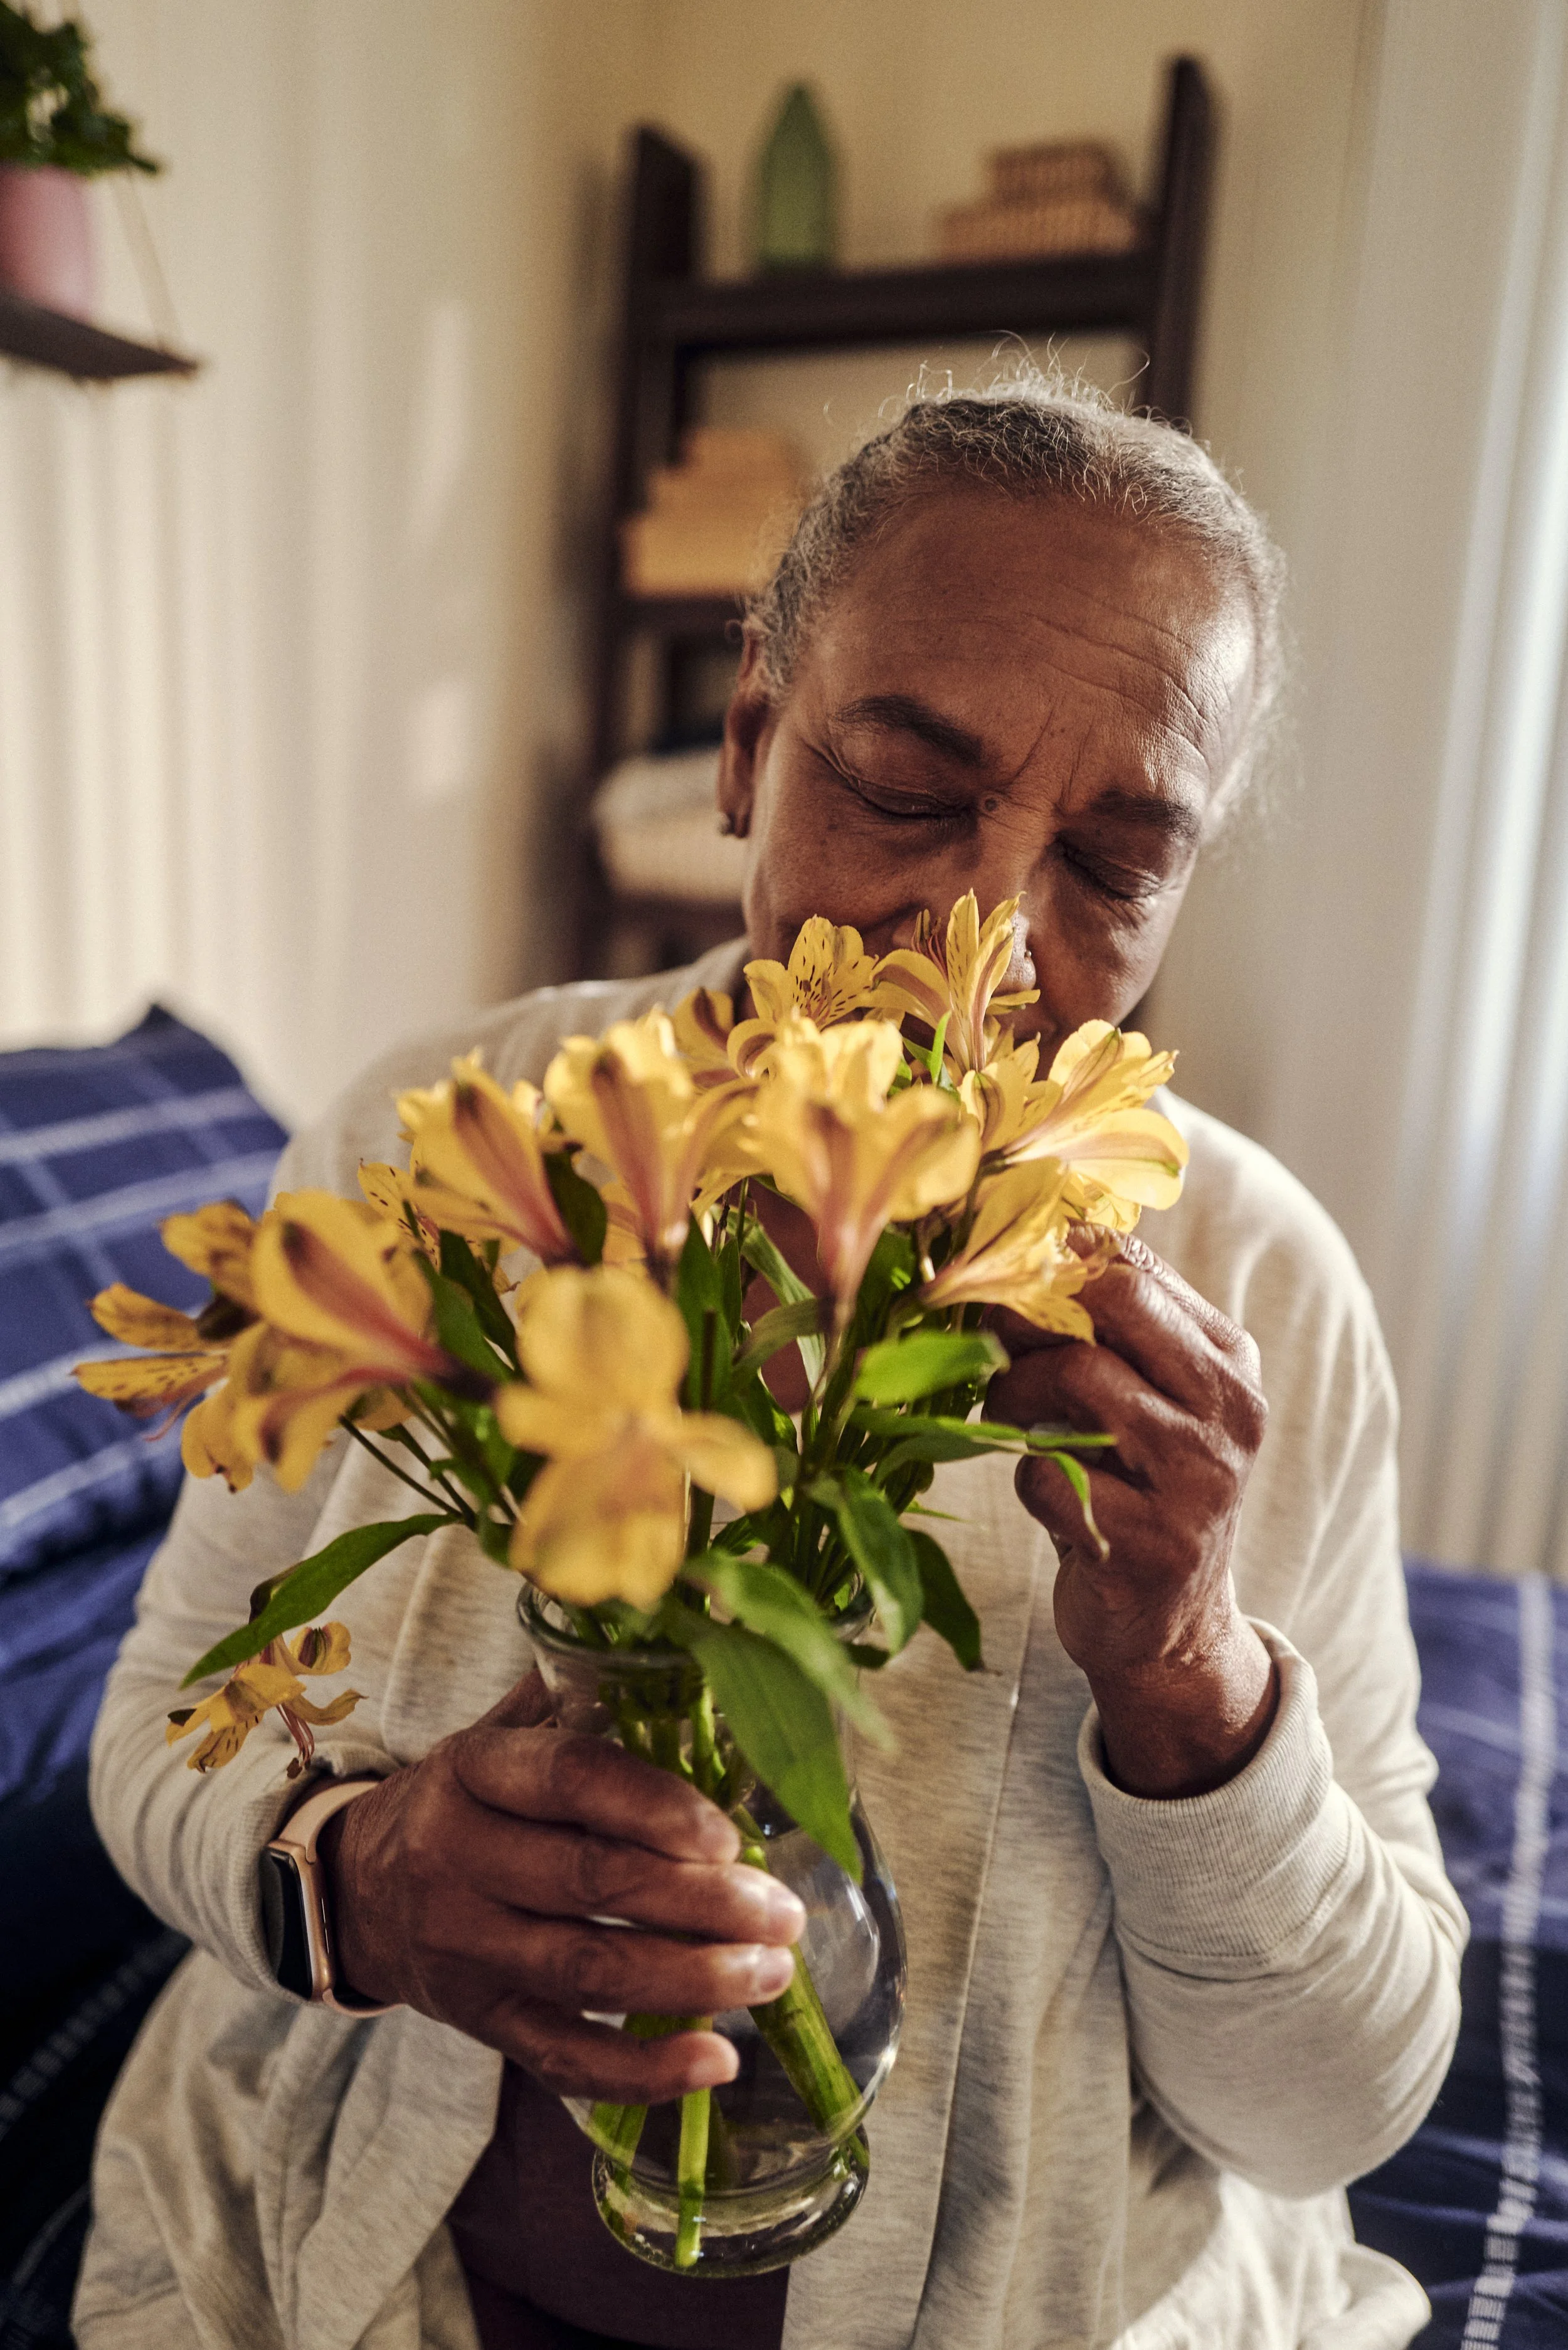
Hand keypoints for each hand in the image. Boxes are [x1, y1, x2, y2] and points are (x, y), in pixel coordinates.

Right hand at [319, 1673, 803, 2101]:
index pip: (569, 1779)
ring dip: (691, 1979)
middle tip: (784, 1913)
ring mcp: (464, 1947)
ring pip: (586, 1971)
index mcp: (473, 1770)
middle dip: (702, 1902)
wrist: (356, 1888)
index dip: (655, 1806)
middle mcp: (458, 1856)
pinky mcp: (477, 2020)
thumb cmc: (464, 1800)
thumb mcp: (498, 1737)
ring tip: (771, 1974)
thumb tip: (692, 1664)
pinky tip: (715, 2060)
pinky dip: (642, 2070)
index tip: (731, 1836)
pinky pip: (562, 2055)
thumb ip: (577, 1706)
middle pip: (592, 1883)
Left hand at [985, 1231, 1277, 1798]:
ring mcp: (1201, 1478)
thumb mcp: (1133, 1397)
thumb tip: (994, 1257)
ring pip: (1075, 1378)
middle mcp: (1230, 1407)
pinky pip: (1048, 1475)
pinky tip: (1045, 1493)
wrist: (1169, 1627)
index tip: (993, 1280)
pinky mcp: (1157, 1545)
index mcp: (1228, 1356)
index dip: (1043, 1259)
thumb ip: (1089, 1330)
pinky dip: (1024, 1478)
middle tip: (992, 1345)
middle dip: (1027, 1314)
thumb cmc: (1130, 1487)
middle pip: (1108, 1300)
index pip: (1129, 1263)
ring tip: (1012, 1419)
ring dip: (1014, 1396)